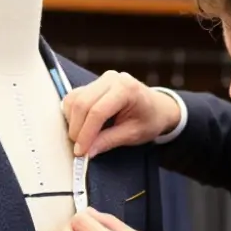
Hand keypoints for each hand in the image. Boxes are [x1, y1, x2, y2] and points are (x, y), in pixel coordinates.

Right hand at [63, 70, 180, 157]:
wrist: (158, 107)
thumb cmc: (150, 119)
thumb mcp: (133, 134)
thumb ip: (109, 141)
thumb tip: (87, 151)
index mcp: (126, 89)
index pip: (98, 111)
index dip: (86, 134)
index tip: (81, 151)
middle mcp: (111, 79)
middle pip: (82, 104)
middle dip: (77, 129)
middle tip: (79, 148)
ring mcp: (101, 80)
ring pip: (74, 100)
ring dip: (73, 122)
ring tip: (81, 138)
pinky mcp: (93, 84)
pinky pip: (74, 98)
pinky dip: (72, 114)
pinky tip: (81, 127)